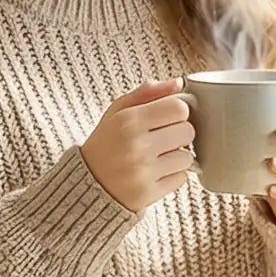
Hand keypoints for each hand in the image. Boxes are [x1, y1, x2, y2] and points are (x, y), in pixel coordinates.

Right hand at [79, 77, 197, 214]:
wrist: (87, 184)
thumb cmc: (106, 144)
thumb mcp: (117, 112)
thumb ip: (147, 93)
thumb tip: (179, 83)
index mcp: (128, 121)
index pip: (179, 108)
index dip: (178, 112)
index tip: (168, 118)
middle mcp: (136, 146)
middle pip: (188, 132)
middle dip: (179, 134)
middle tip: (163, 139)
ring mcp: (143, 172)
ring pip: (187, 157)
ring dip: (177, 157)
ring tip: (158, 158)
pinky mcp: (149, 193)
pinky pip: (181, 179)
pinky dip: (173, 176)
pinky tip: (155, 173)